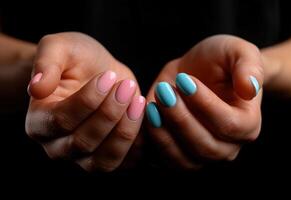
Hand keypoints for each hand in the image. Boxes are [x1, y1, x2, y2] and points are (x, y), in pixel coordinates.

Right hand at [25, 32, 145, 171]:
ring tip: (138, 101)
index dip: (88, 100)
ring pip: (104, 160)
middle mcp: (58, 146)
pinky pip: (125, 162)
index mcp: (39, 122)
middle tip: (126, 86)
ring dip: (125, 130)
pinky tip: (144, 116)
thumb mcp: (60, 47)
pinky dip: (138, 143)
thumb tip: (35, 88)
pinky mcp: (108, 158)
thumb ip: (46, 63)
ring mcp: (83, 157)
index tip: (109, 76)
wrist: (99, 72)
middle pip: (83, 142)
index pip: (61, 121)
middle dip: (110, 113)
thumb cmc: (77, 61)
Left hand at [146, 35, 262, 168]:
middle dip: (180, 118)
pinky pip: (160, 160)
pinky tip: (141, 119)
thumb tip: (250, 89)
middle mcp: (225, 147)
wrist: (196, 72)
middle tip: (164, 91)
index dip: (204, 104)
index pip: (228, 125)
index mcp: (246, 125)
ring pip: (181, 159)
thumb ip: (249, 66)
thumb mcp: (237, 52)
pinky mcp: (174, 154)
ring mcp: (199, 155)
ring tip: (151, 105)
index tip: (183, 80)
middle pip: (203, 146)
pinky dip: (149, 144)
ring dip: (163, 134)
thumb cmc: (218, 62)